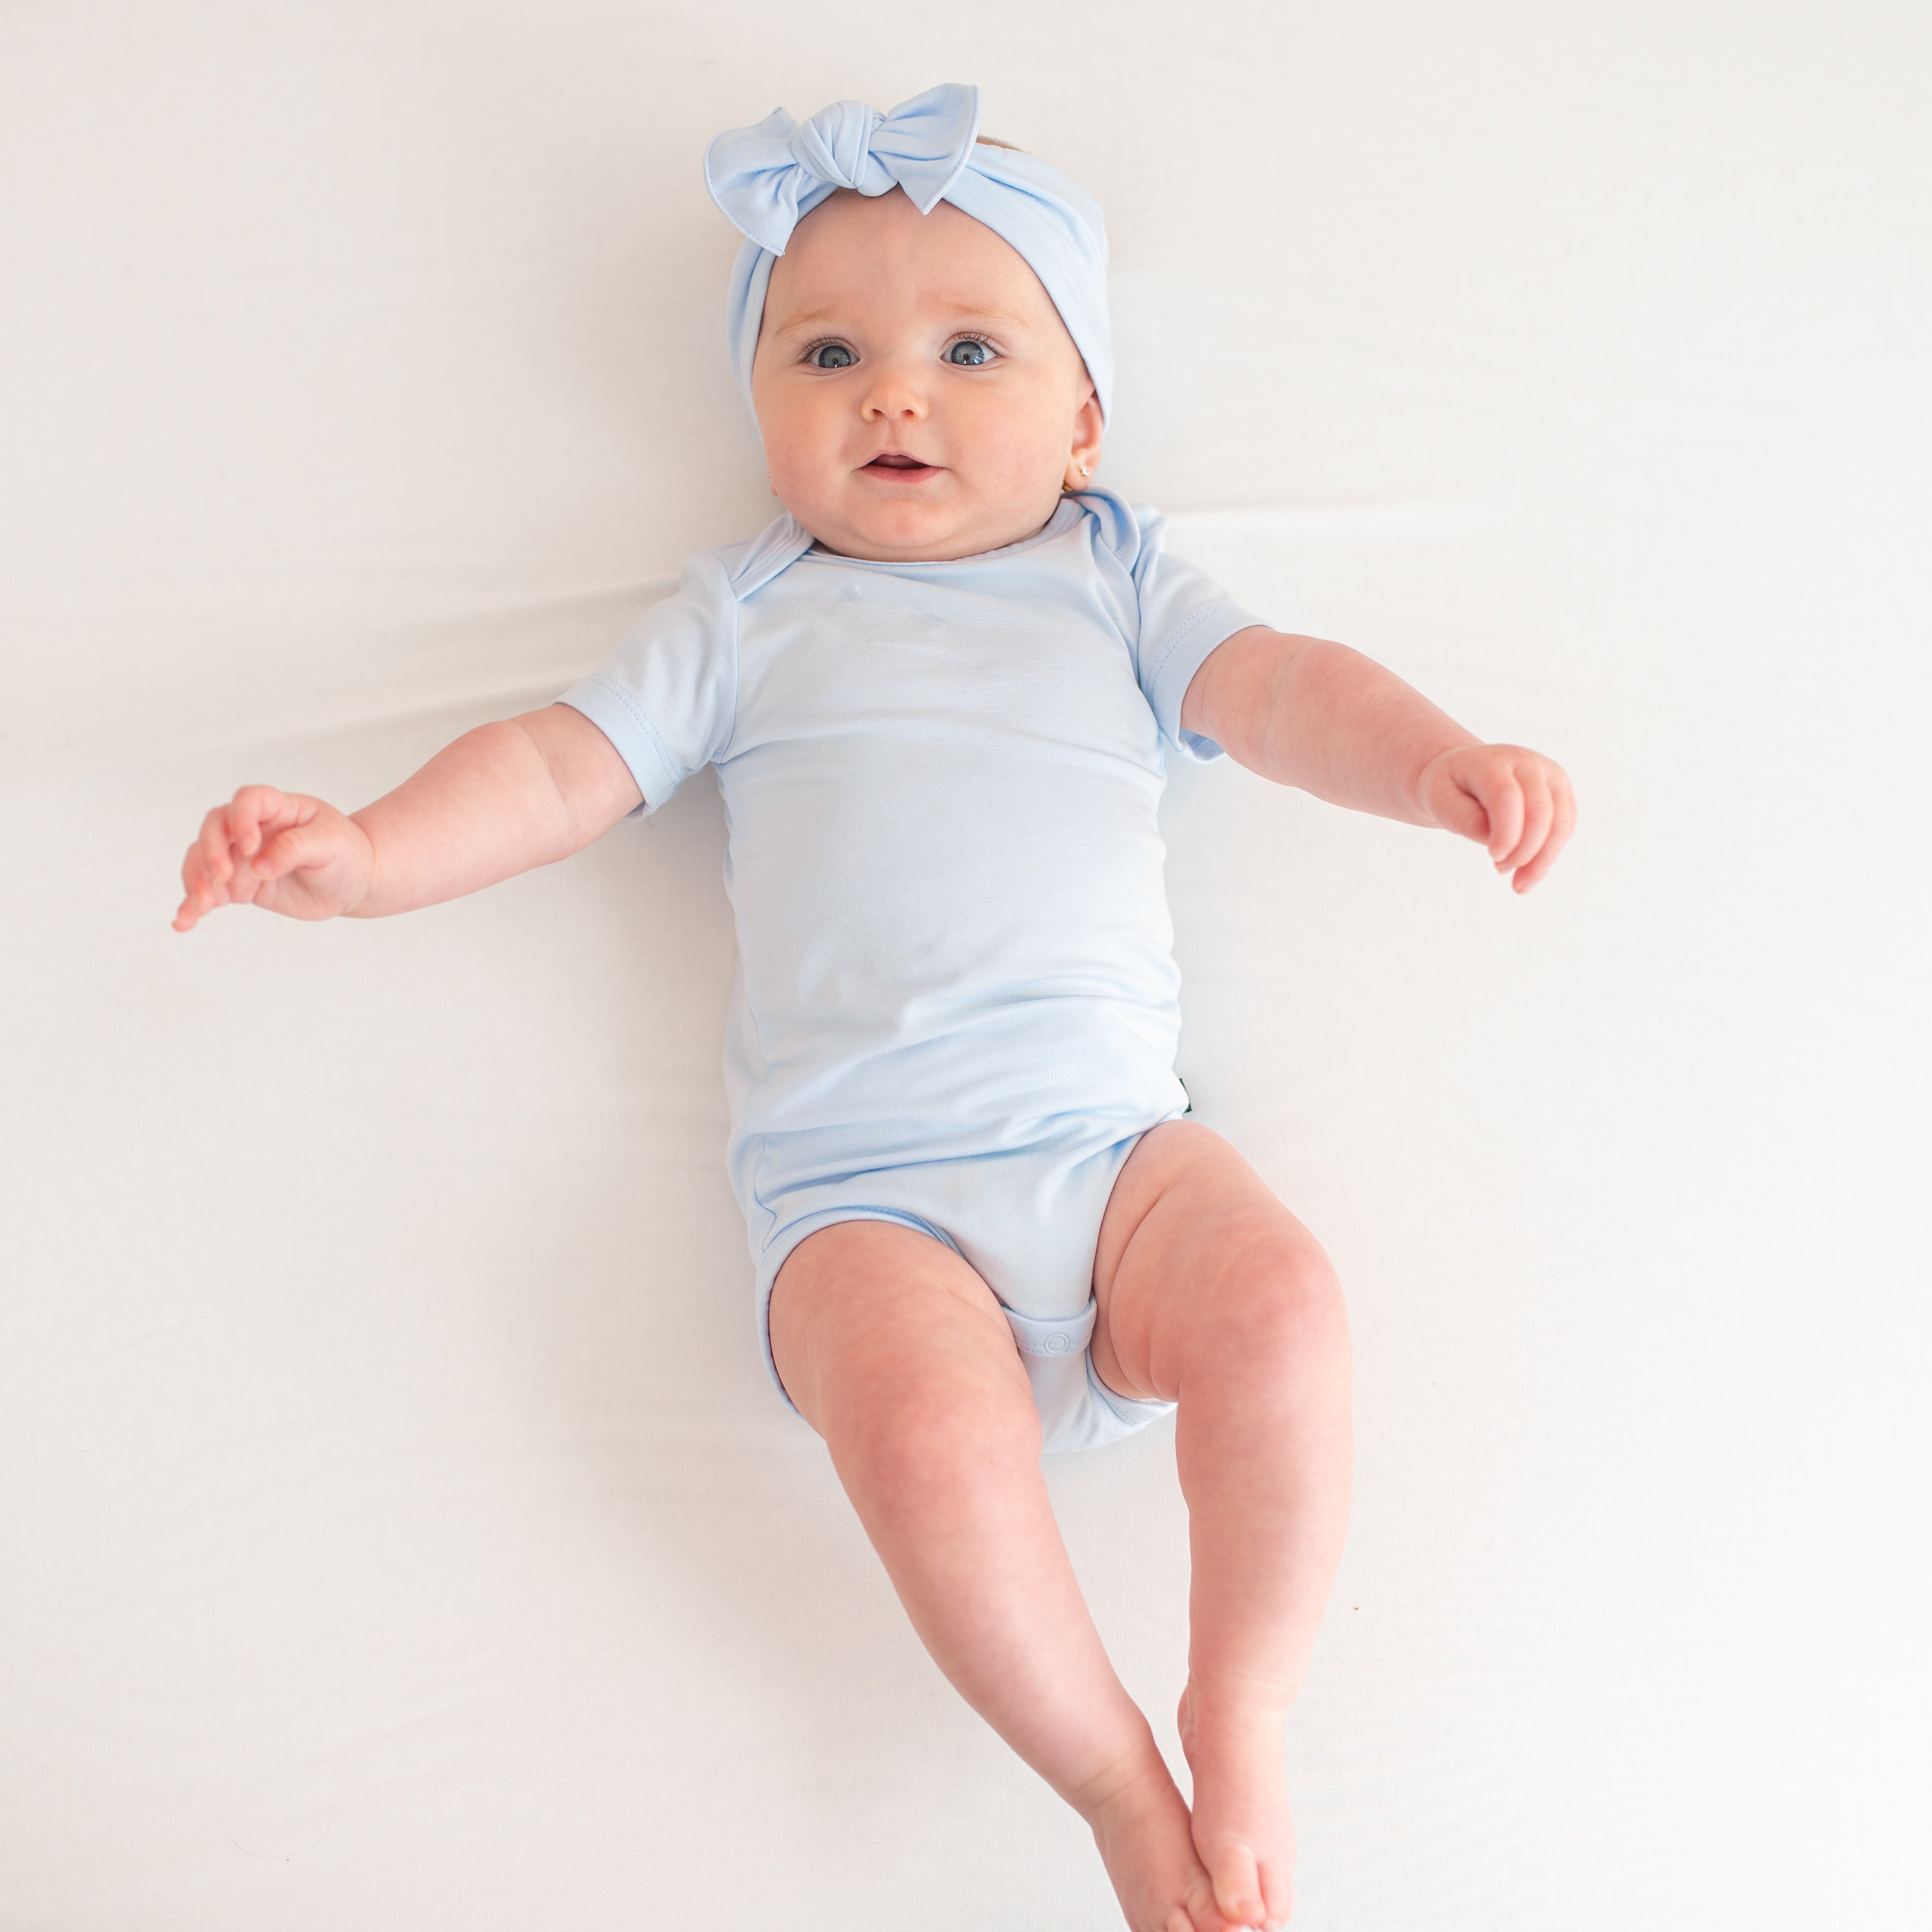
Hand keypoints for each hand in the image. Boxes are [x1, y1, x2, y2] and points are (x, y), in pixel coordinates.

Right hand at [173, 785, 374, 931]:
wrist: (352, 881)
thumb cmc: (346, 853)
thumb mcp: (331, 845)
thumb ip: (295, 848)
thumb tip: (259, 867)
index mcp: (278, 808)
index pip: (248, 800)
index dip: (241, 819)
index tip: (251, 848)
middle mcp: (252, 829)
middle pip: (215, 828)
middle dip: (211, 853)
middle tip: (221, 879)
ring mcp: (241, 856)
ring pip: (202, 859)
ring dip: (196, 880)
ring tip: (202, 906)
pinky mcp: (238, 884)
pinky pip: (208, 892)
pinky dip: (193, 906)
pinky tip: (184, 923)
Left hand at [1418, 743, 1575, 892]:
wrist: (1466, 772)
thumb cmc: (1451, 787)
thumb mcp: (1441, 800)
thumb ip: (1465, 819)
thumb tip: (1498, 844)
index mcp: (1493, 761)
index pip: (1507, 796)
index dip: (1505, 832)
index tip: (1494, 857)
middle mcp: (1528, 763)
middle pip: (1539, 811)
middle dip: (1524, 850)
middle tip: (1500, 869)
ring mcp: (1550, 776)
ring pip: (1560, 822)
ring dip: (1542, 860)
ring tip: (1519, 884)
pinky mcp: (1561, 793)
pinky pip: (1565, 828)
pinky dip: (1550, 856)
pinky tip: (1529, 873)